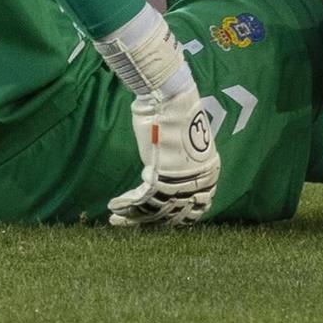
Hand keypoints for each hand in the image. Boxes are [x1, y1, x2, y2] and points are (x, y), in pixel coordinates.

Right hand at [108, 79, 217, 226]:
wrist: (170, 99)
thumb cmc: (174, 115)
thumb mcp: (184, 143)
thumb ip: (180, 163)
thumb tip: (171, 170)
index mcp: (208, 173)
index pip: (194, 208)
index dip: (174, 218)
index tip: (156, 220)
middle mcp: (197, 182)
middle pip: (174, 212)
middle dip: (150, 221)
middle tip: (132, 223)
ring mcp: (180, 181)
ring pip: (155, 210)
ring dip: (133, 217)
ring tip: (116, 219)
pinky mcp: (160, 177)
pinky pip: (142, 200)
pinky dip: (126, 205)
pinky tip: (113, 208)